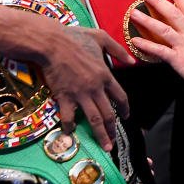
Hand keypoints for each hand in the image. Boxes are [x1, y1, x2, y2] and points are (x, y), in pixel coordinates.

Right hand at [38, 24, 134, 150]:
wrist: (51, 43)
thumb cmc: (74, 37)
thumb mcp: (101, 38)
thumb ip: (118, 50)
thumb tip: (131, 61)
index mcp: (104, 74)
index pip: (120, 96)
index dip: (124, 108)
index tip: (125, 116)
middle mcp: (95, 88)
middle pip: (108, 113)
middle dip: (112, 130)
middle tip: (114, 142)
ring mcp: (80, 94)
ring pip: (94, 119)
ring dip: (100, 135)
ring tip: (104, 146)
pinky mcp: (64, 96)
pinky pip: (68, 116)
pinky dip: (70, 126)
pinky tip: (70, 132)